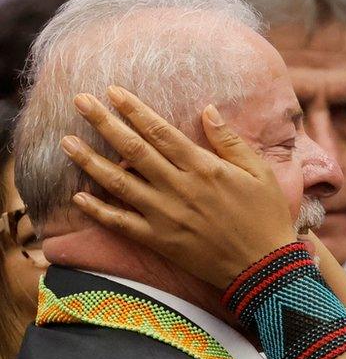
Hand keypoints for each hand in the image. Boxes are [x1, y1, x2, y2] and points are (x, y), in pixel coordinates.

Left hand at [62, 86, 296, 288]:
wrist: (264, 267)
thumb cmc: (266, 216)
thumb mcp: (260, 172)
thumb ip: (230, 141)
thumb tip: (208, 110)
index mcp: (204, 168)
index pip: (161, 132)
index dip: (134, 110)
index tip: (112, 92)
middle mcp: (179, 188)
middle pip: (133, 150)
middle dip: (104, 123)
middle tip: (80, 101)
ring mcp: (166, 216)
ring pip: (119, 183)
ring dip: (90, 161)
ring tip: (66, 142)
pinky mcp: (160, 240)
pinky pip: (121, 223)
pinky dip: (98, 211)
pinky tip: (78, 197)